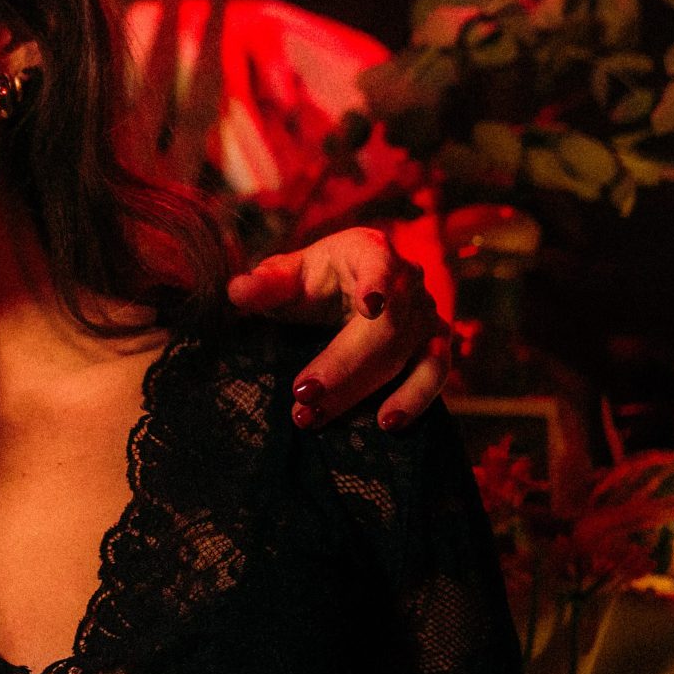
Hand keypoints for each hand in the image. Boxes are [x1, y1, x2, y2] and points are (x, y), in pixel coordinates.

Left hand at [227, 226, 449, 431]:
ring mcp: (427, 315)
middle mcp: (408, 280)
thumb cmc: (313, 281)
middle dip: (342, 364)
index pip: (378, 262)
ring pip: (408, 355)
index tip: (370, 305)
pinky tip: (388, 423)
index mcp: (369, 250)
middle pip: (386, 326)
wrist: (346, 292)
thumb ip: (265, 284)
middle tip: (301, 395)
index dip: (377, 283)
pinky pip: (435, 375)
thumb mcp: (287, 277)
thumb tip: (238, 292)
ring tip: (327, 416)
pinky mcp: (434, 346)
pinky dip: (415, 399)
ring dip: (367, 390)